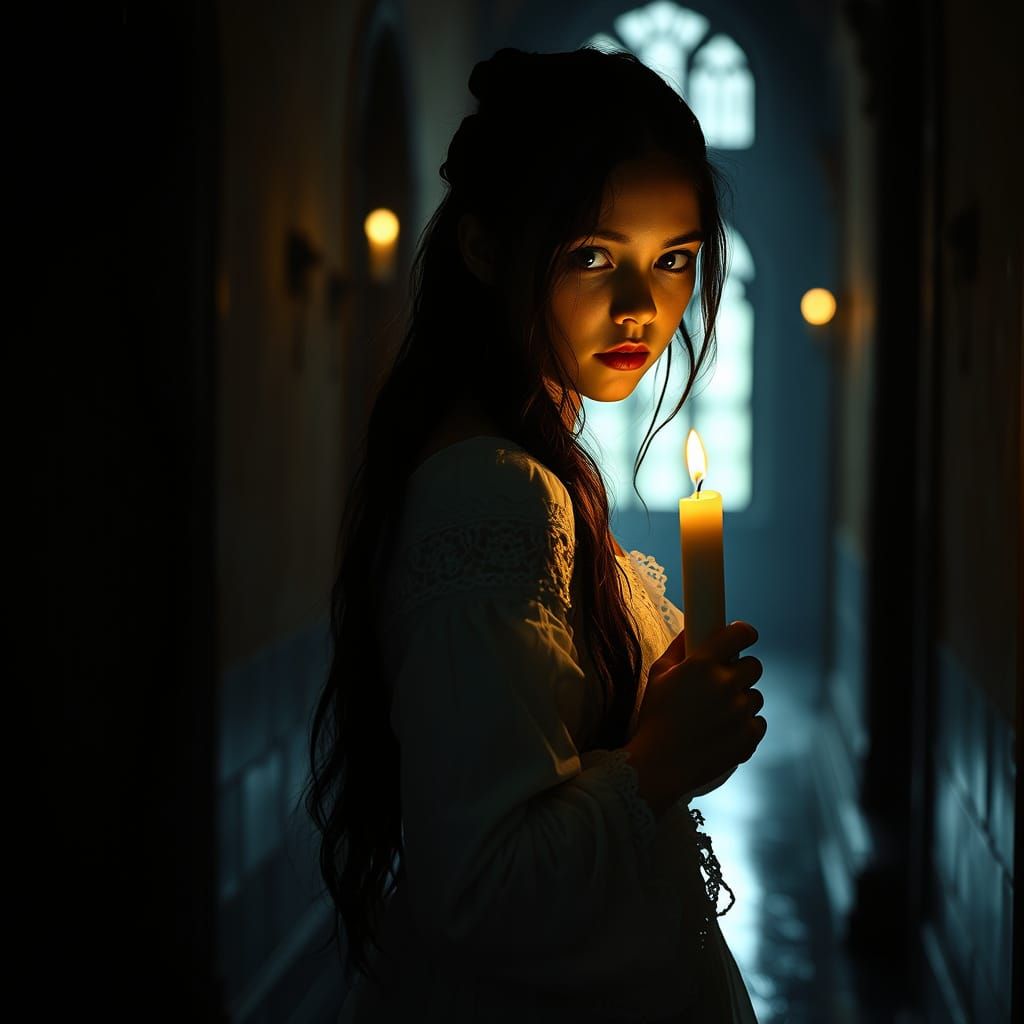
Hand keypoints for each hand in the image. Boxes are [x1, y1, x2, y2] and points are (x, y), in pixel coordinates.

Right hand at [627, 621, 765, 800]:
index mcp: (703, 664)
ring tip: (716, 715)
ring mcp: (740, 712)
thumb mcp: (658, 675)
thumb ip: (678, 647)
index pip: (741, 633)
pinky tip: (722, 732)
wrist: (659, 765)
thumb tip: (692, 628)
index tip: (740, 638)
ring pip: (755, 696)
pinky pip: (758, 722)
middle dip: (740, 671)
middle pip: (754, 665)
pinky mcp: (749, 736)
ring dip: (741, 701)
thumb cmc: (655, 716)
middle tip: (721, 683)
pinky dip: (744, 726)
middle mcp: (726, 684)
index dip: (744, 633)